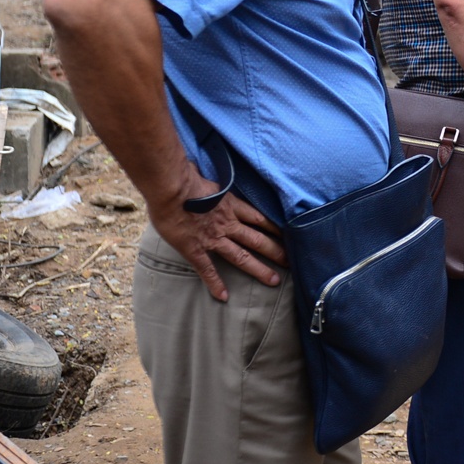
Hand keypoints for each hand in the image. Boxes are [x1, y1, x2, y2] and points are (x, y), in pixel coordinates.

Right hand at [147, 162, 286, 301]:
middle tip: (292, 262)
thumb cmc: (183, 177)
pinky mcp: (195, 249)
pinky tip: (223, 297)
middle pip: (258, 239)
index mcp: (230, 204)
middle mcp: (227, 223)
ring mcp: (213, 238)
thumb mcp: (204, 175)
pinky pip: (208, 269)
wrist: (171, 188)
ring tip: (275, 281)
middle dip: (276, 252)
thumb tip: (196, 167)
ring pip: (242, 256)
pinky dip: (215, 283)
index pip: (259, 218)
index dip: (275, 228)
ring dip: (259, 270)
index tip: (289, 236)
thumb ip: (207, 177)